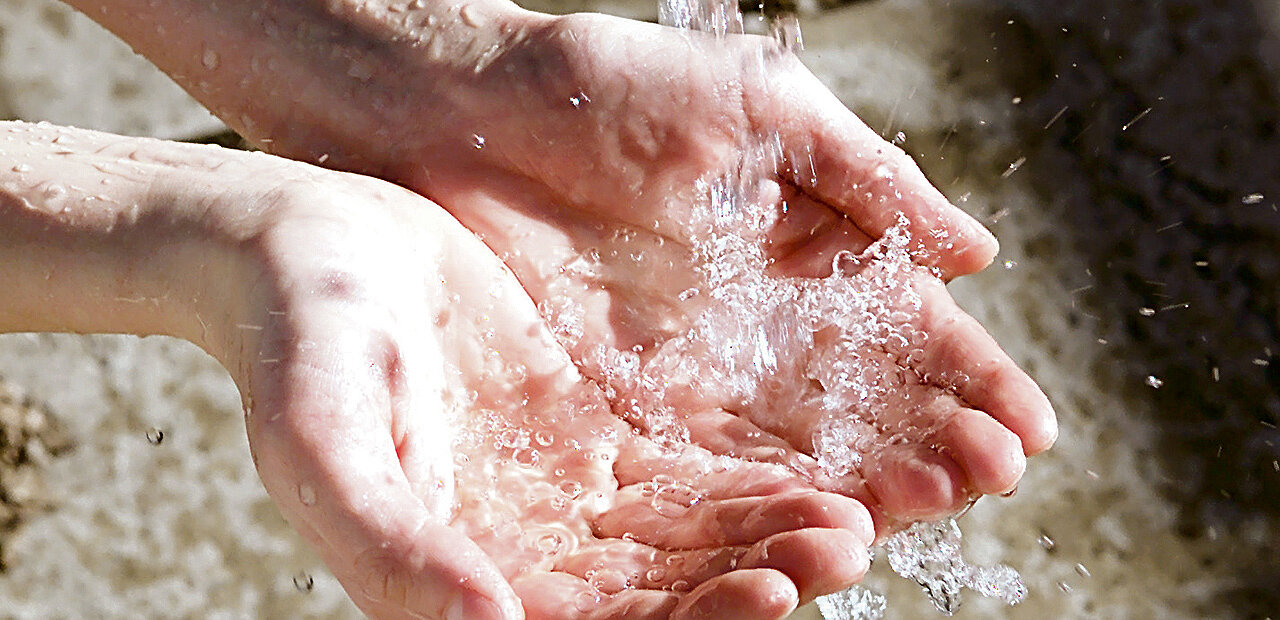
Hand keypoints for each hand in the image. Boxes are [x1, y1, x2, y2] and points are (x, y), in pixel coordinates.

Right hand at [233, 159, 876, 618]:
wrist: (301, 246)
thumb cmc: (292, 340)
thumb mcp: (322, 439)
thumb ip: (389, 547)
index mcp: (455, 578)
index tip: (770, 594)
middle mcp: (519, 552)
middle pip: (655, 597)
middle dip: (751, 582)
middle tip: (839, 552)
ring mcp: (558, 496)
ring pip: (681, 544)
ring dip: (764, 542)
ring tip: (850, 526)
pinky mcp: (585, 436)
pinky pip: (680, 479)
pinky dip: (744, 488)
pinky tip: (810, 483)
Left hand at [248, 11, 1054, 532]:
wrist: (472, 111)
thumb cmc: (616, 84)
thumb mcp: (762, 111)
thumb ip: (865, 181)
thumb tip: (980, 255)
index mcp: (808, 255)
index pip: (907, 332)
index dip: (966, 378)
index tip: (1026, 425)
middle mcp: (763, 329)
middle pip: (865, 405)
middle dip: (934, 440)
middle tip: (995, 476)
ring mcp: (699, 375)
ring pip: (798, 446)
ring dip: (866, 479)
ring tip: (929, 505)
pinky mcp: (627, 406)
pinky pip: (706, 465)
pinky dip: (762, 496)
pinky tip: (816, 517)